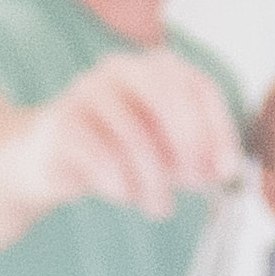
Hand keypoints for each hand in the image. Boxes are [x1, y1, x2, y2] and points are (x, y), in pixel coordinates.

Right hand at [0, 49, 242, 222]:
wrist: (48, 160)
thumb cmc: (114, 151)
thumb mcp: (165, 154)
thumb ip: (196, 158)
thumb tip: (224, 169)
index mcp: (155, 70)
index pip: (199, 87)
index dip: (218, 129)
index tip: (226, 169)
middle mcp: (122, 69)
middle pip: (167, 91)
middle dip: (187, 141)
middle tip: (195, 180)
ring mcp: (88, 91)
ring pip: (134, 133)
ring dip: (152, 179)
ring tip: (157, 206)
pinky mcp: (62, 121)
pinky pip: (100, 154)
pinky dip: (119, 182)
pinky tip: (123, 194)